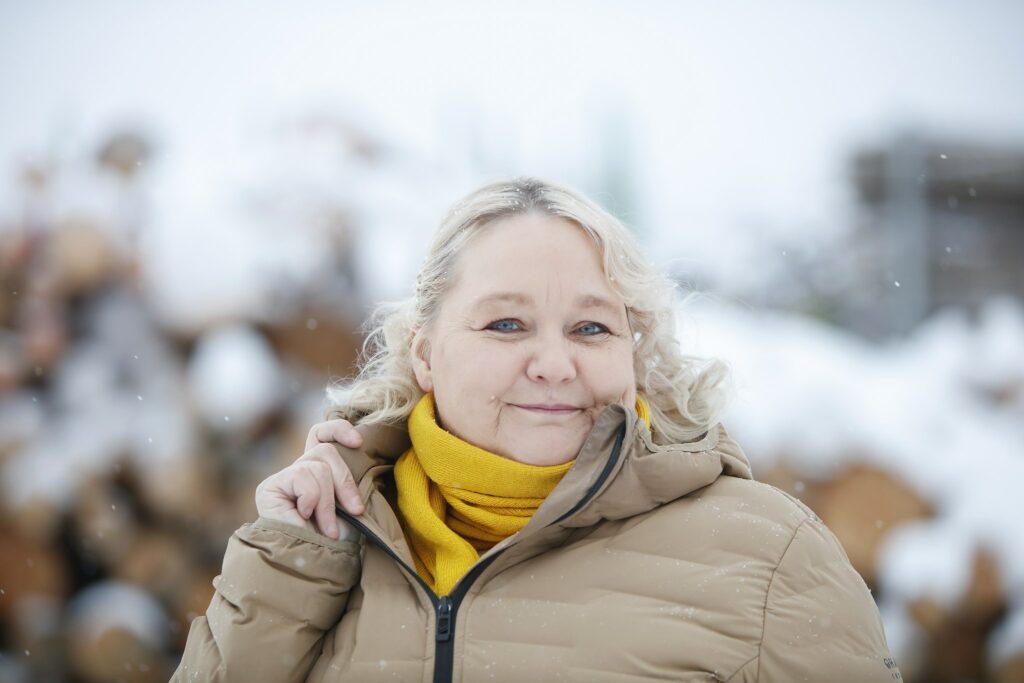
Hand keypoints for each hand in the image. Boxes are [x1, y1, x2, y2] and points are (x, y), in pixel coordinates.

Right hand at [255, 418, 365, 539]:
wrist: (310, 569)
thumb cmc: (334, 543)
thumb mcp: (349, 506)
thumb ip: (347, 481)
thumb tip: (358, 449)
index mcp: (317, 473)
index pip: (321, 435)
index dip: (338, 430)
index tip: (358, 443)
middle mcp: (298, 472)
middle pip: (326, 451)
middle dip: (345, 482)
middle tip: (355, 511)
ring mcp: (283, 479)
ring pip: (317, 465)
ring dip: (329, 502)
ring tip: (328, 528)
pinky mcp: (270, 488)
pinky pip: (302, 475)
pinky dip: (312, 499)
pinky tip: (304, 517)